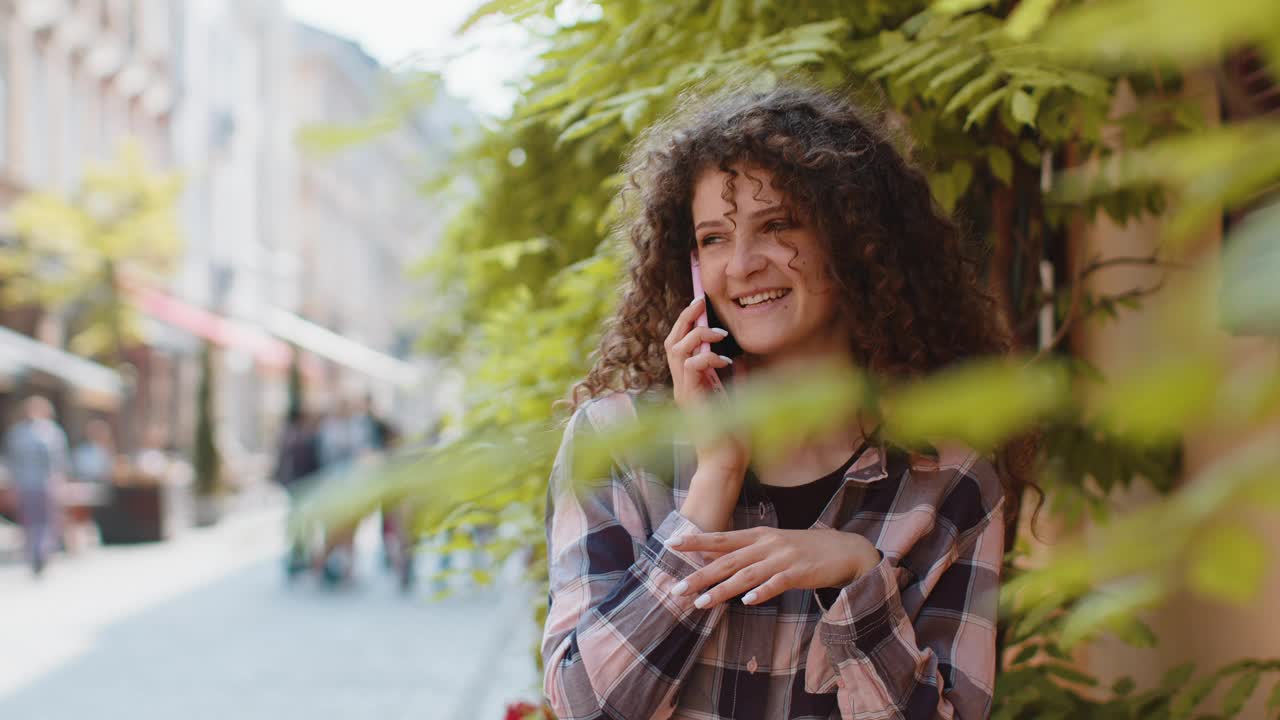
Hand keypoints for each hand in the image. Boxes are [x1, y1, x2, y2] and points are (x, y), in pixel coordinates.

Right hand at [663, 296, 748, 476]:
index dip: (687, 323)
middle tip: (700, 301)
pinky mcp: (690, 398)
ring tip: (720, 334)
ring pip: (676, 349)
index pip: (681, 345)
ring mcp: (683, 391)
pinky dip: (706, 357)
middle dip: (685, 318)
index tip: (701, 304)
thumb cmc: (733, 435)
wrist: (726, 462)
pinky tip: (725, 361)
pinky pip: (690, 367)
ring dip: (697, 334)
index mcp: (692, 382)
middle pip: (672, 341)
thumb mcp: (737, 396)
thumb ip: (735, 375)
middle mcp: (683, 384)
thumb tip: (742, 355)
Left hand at [668, 527, 880, 607]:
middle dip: (699, 575)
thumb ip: (746, 552)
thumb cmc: (803, 550)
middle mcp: (766, 544)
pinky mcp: (799, 573)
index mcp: (758, 535)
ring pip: (746, 574)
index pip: (720, 538)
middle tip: (676, 589)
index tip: (670, 544)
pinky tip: (747, 601)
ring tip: (700, 603)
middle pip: (726, 560)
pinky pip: (777, 583)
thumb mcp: (772, 544)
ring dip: (721, 590)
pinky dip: (761, 591)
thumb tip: (712, 559)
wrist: (843, 550)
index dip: (695, 541)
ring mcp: (783, 558)